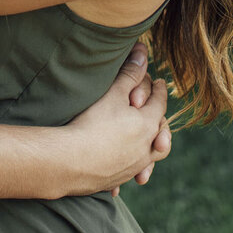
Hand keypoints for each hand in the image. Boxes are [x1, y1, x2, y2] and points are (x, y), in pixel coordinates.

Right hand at [61, 43, 170, 195]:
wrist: (71, 161)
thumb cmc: (92, 123)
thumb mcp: (113, 93)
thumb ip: (129, 74)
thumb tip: (143, 54)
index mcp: (148, 124)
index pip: (160, 102)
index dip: (160, 89)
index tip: (160, 83)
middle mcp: (146, 148)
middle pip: (162, 132)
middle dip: (160, 119)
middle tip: (158, 113)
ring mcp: (134, 166)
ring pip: (151, 157)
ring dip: (152, 148)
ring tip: (151, 144)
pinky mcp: (118, 179)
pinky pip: (130, 172)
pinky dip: (131, 168)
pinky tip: (123, 169)